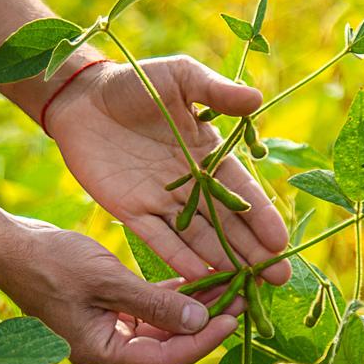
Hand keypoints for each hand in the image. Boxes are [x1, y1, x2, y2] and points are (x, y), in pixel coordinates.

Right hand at [0, 220, 242, 363]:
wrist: (10, 246)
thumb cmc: (51, 263)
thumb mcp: (106, 281)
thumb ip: (154, 303)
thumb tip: (201, 322)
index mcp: (101, 352)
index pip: (164, 358)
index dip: (202, 341)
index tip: (233, 318)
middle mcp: (106, 346)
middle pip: (166, 344)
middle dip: (204, 322)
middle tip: (241, 297)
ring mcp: (105, 327)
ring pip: (159, 325)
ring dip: (191, 307)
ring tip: (227, 285)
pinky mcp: (105, 307)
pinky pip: (145, 308)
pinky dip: (169, 296)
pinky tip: (195, 279)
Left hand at [45, 56, 291, 283]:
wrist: (83, 97)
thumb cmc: (135, 81)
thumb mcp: (180, 77)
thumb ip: (216, 91)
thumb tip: (256, 99)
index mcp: (208, 153)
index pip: (242, 190)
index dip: (261, 216)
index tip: (281, 242)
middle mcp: (190, 183)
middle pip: (227, 223)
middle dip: (253, 251)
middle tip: (278, 278)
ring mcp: (161, 200)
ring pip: (198, 237)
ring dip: (222, 261)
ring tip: (247, 286)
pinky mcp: (131, 211)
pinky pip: (159, 239)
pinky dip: (178, 258)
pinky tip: (199, 277)